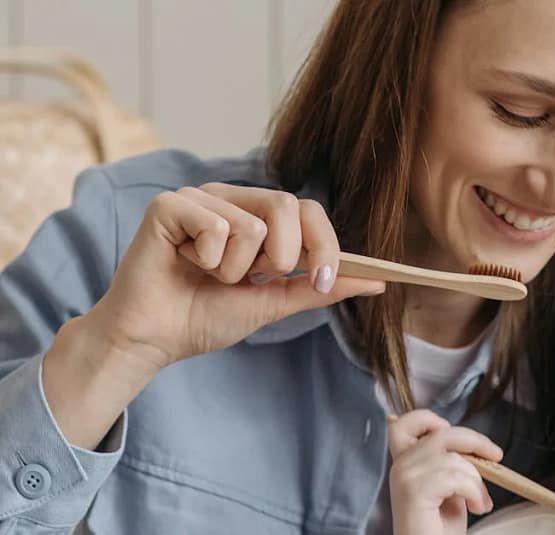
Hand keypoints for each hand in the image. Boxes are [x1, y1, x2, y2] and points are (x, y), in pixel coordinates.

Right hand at [84, 182, 384, 372]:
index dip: (325, 244)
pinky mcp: (169, 204)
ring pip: (252, 225)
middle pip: (287, 205)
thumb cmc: (206, 316)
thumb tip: (377, 281)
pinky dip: (207, 259)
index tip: (325, 280)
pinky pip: (215, 226)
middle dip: (282, 257)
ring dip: (235, 269)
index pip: (309, 210)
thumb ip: (320, 286)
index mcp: (258, 216)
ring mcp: (199, 197)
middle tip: (250, 279)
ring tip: (208, 274)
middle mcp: (231, 198)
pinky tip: (184, 264)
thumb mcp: (275, 301)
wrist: (155, 340)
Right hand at [388, 410, 503, 534]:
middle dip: (475, 441)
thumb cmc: (440, 529)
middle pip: (441, 433)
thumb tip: (474, 446)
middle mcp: (399, 466)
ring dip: (477, 481)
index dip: (428, 418)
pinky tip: (477, 508)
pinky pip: (456, 477)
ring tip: (480, 502)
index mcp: (404, 462)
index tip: (454, 433)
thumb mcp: (450, 487)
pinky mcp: (414, 491)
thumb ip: (452, 462)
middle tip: (496, 456)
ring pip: (455, 458)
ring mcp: (404, 477)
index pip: (404, 423)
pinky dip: (474, 492)